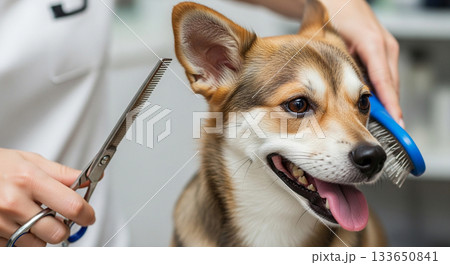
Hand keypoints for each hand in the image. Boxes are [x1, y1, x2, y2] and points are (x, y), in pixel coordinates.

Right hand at [0, 148, 94, 246]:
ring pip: (38, 245)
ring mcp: (0, 222)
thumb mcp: (31, 160)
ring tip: (34, 219)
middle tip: (58, 218)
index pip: (72, 206)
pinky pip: (17, 248)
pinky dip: (22, 240)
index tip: (88, 215)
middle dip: (63, 227)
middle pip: (57, 233)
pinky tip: (18, 224)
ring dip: (42, 236)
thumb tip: (90, 178)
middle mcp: (14, 203)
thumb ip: (63, 173)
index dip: (86, 213)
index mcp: (29, 180)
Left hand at [321, 0, 402, 125]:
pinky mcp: (382, 51)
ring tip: (383, 126)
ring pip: (386, 83)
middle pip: (389, 87)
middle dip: (389, 110)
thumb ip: (341, 64)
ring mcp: (385, 49)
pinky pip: (382, 76)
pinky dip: (379, 91)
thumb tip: (348, 90)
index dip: (390, 105)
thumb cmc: (336, 15)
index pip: (384, 82)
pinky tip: (372, 105)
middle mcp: (384, 48)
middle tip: (387, 132)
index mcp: (374, 46)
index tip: (395, 123)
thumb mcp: (334, 40)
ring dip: (383, 102)